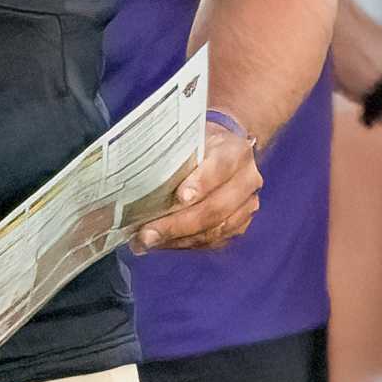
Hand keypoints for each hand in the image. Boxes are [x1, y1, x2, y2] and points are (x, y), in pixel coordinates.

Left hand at [137, 123, 262, 250]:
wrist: (224, 150)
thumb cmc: (198, 143)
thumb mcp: (188, 137)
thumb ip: (171, 155)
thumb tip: (133, 179)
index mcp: (235, 151)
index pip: (220, 168)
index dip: (201, 183)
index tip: (179, 197)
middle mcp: (247, 179)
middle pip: (215, 208)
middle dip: (178, 224)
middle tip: (146, 234)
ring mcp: (247, 205)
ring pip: (215, 230)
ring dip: (178, 239)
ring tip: (147, 242)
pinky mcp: (240, 225)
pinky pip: (214, 241)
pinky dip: (186, 244)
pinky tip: (163, 243)